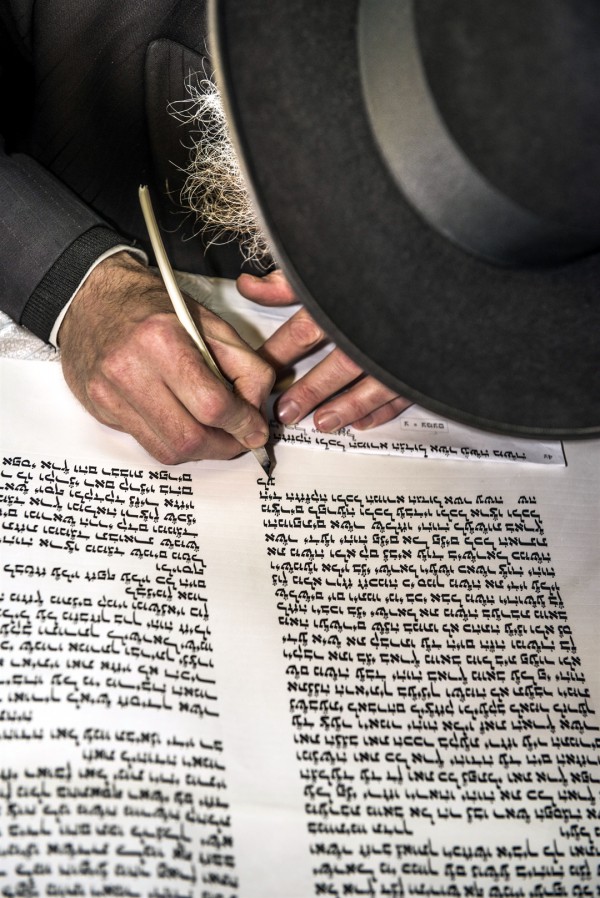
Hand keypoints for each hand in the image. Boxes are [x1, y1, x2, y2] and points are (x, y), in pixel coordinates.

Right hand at [59, 253, 273, 463]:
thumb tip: (256, 413)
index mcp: (163, 341)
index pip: (213, 405)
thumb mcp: (210, 323)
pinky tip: (183, 425)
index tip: (255, 430)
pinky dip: (173, 443)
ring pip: (167, 450)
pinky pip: (146, 444)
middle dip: (224, 447)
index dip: (242, 425)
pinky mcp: (100, 408)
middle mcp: (130, 370)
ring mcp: (110, 393)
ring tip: (215, 436)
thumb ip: (243, 366)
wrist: (92, 298)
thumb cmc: (154, 307)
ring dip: (201, 452)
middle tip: (239, 440)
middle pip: (189, 437)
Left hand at [236, 270, 410, 431]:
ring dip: (346, 408)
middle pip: (337, 366)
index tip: (264, 370)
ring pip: (373, 385)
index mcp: (346, 299)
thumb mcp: (329, 265)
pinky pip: (404, 391)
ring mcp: (402, 347)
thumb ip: (290, 282)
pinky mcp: (425, 362)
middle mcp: (374, 326)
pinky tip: (362, 421)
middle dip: (309, 391)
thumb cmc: (380, 266)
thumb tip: (249, 286)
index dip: (279, 354)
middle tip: (286, 411)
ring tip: (322, 423)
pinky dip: (383, 409)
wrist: (440, 267)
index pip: (303, 332)